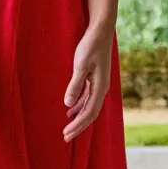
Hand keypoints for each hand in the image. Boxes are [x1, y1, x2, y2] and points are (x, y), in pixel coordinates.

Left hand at [63, 25, 113, 141]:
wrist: (100, 31)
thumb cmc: (90, 46)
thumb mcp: (80, 65)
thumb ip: (75, 85)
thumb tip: (68, 104)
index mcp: (100, 87)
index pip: (89, 113)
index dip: (78, 125)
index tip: (66, 134)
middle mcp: (102, 88)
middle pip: (90, 113)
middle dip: (78, 126)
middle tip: (65, 137)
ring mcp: (99, 84)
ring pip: (89, 106)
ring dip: (79, 117)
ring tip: (67, 127)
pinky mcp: (95, 78)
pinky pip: (88, 97)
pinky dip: (80, 105)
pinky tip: (71, 108)